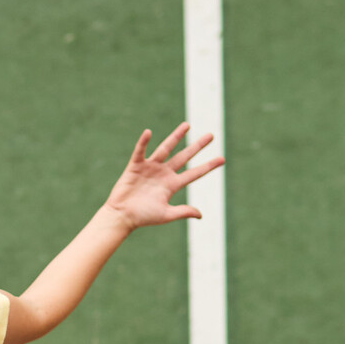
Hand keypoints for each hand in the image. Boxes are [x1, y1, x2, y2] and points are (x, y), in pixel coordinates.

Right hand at [105, 123, 223, 226]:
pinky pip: (140, 151)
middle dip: (197, 146)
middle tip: (211, 135)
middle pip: (184, 157)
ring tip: (187, 125)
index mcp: (172, 185)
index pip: (194, 173)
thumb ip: (183, 212)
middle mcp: (164, 173)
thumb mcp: (166, 214)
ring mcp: (150, 168)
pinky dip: (143, 142)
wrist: (122, 216)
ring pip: (166, 148)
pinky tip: (148, 132)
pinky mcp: (135, 166)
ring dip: (176, 137)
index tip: (222, 159)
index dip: (208, 166)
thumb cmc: (143, 217)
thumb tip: (200, 214)